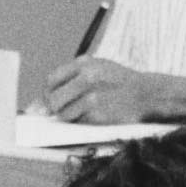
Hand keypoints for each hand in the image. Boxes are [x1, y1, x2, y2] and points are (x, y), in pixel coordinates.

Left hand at [44, 57, 165, 125]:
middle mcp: (87, 78)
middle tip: (63, 110)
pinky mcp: (98, 114)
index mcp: (85, 64)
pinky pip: (78, 122)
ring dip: (70, 116)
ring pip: (63, 114)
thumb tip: (37, 105)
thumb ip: (71, 80)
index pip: (52, 80)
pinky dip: (82, 122)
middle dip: (55, 107)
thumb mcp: (98, 69)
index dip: (48, 92)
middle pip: (53, 98)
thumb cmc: (119, 83)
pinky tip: (96, 115)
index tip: (51, 98)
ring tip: (87, 110)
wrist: (148, 94)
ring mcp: (92, 97)